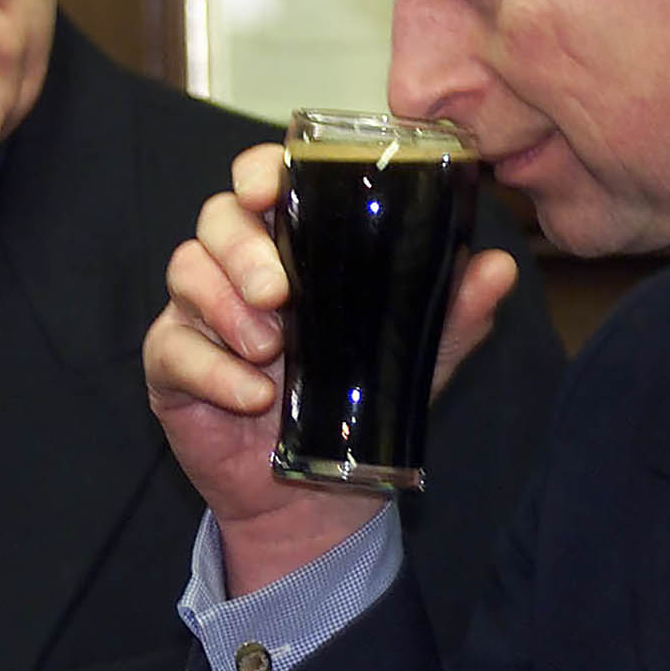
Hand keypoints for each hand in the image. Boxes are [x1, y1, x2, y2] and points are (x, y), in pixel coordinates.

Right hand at [143, 141, 519, 595]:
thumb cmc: (359, 403)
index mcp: (292, 243)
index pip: (263, 179)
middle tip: (279, 293)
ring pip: (186, 271)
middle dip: (244, 248)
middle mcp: (237, 267)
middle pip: (217, 217)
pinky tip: (252, 395)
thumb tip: (499, 267)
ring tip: (272, 349)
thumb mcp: (414, 356)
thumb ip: (452, 311)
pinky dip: (212, 369)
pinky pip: (172, 348)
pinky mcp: (171, 366)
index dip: (260, 171)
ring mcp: (198, 313)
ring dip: (226, 306)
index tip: (273, 189)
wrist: (317, 498)